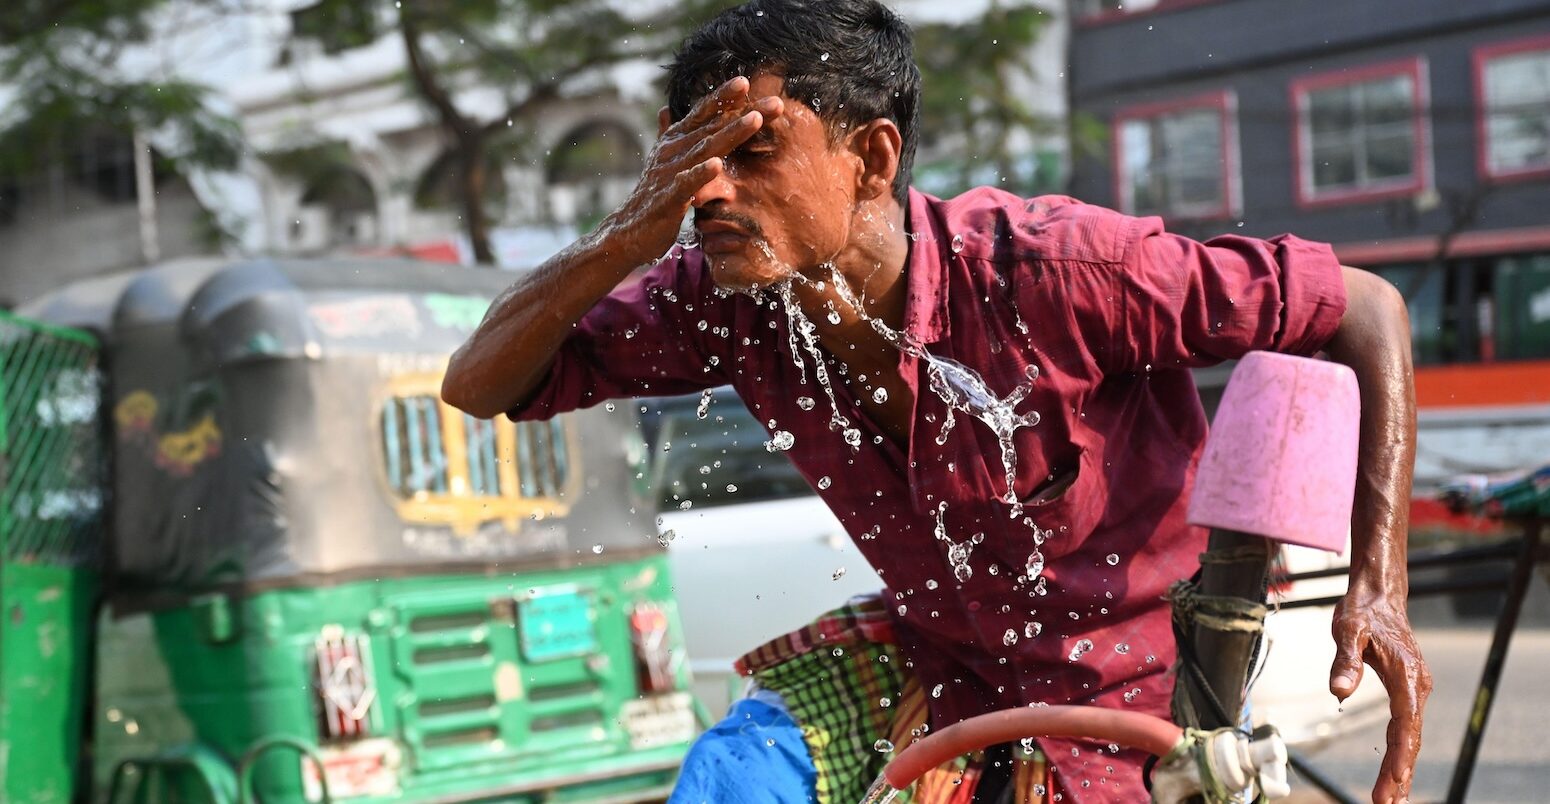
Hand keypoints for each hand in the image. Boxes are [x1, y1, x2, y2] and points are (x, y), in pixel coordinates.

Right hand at [596, 76, 782, 263]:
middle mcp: (674, 150)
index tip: (746, 81)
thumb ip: (668, 134)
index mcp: (675, 140)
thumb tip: (666, 109)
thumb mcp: (661, 162)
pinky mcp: (669, 198)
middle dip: (744, 112)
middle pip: (714, 126)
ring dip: (731, 133)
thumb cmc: (652, 197)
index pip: (703, 113)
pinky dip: (701, 173)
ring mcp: (671, 172)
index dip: (723, 96)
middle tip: (776, 102)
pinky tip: (718, 164)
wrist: (628, 232)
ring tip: (756, 120)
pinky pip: (687, 183)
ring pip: (706, 149)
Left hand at [1330, 587, 1432, 803]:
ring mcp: (1415, 689)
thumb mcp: (1348, 629)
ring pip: (1410, 735)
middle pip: (1410, 737)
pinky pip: (1405, 726)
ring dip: (1401, 767)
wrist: (1380, 595)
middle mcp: (1417, 686)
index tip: (1394, 780)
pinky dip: (1401, 751)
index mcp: (1406, 676)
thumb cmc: (1363, 611)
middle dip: (1399, 772)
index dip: (1400, 755)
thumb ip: (1344, 661)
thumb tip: (1338, 692)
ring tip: (1392, 799)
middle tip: (1387, 803)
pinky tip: (1395, 771)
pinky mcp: (1408, 690)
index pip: (1405, 724)